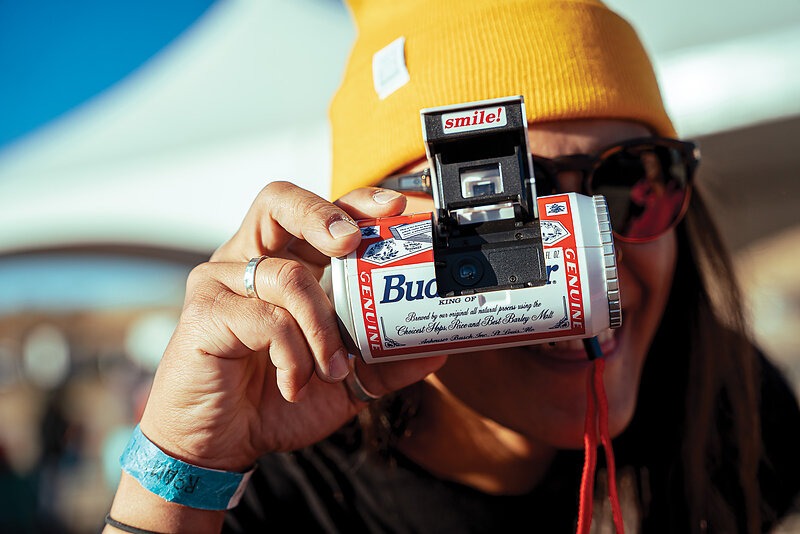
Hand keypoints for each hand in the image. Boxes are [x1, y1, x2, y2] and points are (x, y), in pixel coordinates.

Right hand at [137, 181, 446, 471]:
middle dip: (323, 214)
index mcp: (285, 265)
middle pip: (280, 202)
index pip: (318, 214)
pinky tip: (294, 382)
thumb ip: (384, 362)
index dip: (355, 202)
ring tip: (332, 370)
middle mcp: (251, 261)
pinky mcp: (205, 311)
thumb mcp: (344, 382)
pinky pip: (266, 318)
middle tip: (351, 241)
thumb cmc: (275, 401)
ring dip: (323, 328)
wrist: (222, 445)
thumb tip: (436, 350)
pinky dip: (293, 355)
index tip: (395, 207)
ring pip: (289, 276)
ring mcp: (223, 282)